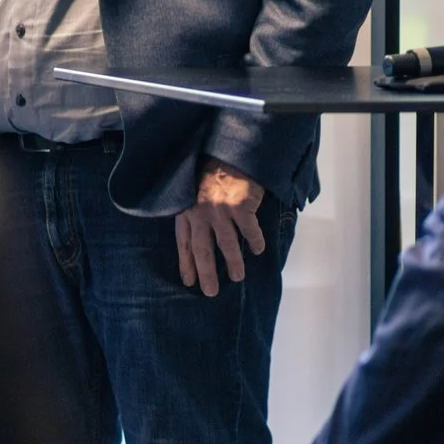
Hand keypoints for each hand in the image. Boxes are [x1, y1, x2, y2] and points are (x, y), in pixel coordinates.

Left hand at [174, 158, 267, 296]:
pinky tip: (258, 250)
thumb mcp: (193, 191)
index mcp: (188, 210)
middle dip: (207, 273)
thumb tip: (198, 235)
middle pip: (203, 250)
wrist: (231, 151)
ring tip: (238, 277)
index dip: (187, 263)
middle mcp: (201, 213)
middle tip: (211, 292)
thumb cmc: (212, 171)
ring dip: (233, 263)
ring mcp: (220, 210)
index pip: (184, 242)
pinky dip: (255, 242)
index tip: (190, 281)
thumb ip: (193, 211)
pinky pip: (250, 231)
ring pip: (227, 245)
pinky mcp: (240, 207)